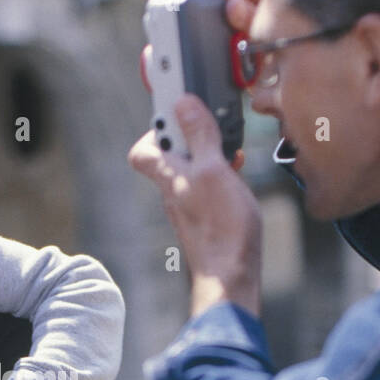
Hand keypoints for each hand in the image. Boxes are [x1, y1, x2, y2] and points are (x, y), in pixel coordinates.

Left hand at [128, 92, 262, 318]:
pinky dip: (220, 176)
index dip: (155, 128)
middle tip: (212, 126)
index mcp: (168, 176)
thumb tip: (184, 104)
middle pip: (170, 156)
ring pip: (191, 170)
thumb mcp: (214, 170)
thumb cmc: (222, 227)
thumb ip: (199, 137)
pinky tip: (238, 177)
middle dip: (190, 136)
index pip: (142, 150)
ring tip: (231, 149)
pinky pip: (207, 187)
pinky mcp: (206, 219)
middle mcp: (173, 191)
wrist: (231, 275)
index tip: (177, 112)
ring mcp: (189, 206)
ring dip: (209, 155)